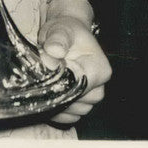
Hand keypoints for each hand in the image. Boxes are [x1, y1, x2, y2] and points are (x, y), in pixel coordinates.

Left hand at [39, 2, 111, 124]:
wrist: (65, 34)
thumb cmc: (65, 31)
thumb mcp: (60, 29)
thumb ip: (57, 39)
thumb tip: (53, 52)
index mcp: (100, 68)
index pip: (83, 88)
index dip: (64, 84)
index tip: (51, 74)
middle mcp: (99, 85)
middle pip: (81, 103)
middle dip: (62, 94)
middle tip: (47, 79)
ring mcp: (91, 96)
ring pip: (77, 112)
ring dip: (60, 103)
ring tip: (49, 84)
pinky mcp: (82, 103)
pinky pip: (71, 118)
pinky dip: (59, 111)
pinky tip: (50, 95)